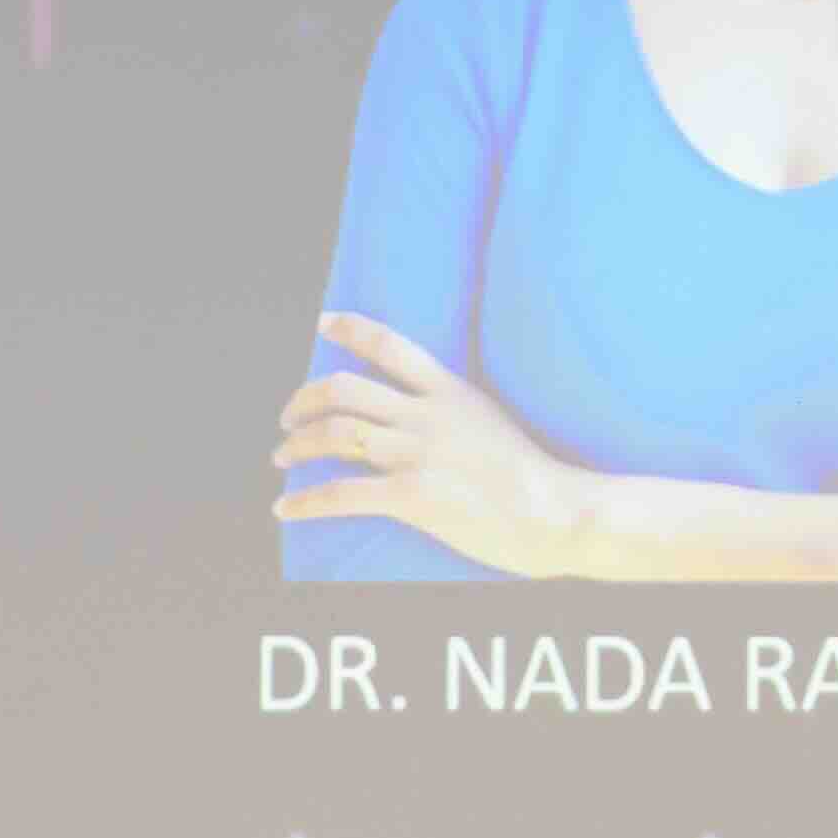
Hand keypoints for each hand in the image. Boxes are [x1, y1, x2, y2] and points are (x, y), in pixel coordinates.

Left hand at [273, 311, 611, 577]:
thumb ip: (456, 414)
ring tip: (282, 459)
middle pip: (344, 389)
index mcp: (449, 391)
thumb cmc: (534, 479)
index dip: (350, 329)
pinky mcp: (411, 496)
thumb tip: (426, 418)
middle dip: (303, 400)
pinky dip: (303, 501)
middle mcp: (426, 415)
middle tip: (287, 419)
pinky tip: (284, 509)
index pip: (389, 345)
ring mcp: (417, 454)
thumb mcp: (493, 423)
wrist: (555, 513)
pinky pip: (340, 493)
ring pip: (334, 435)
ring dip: (296, 446)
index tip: (323, 324)